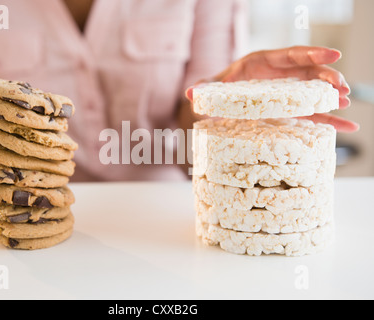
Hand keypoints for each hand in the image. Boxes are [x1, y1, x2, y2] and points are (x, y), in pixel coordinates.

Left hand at [186, 46, 358, 132]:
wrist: (220, 101)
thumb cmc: (221, 89)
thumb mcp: (214, 87)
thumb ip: (206, 88)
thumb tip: (191, 93)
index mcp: (264, 63)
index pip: (291, 55)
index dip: (312, 53)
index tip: (333, 54)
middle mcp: (280, 76)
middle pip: (308, 72)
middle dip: (327, 77)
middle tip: (342, 86)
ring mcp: (287, 93)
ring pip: (314, 92)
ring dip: (332, 96)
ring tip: (346, 103)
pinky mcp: (290, 109)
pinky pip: (313, 113)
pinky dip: (330, 119)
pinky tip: (347, 125)